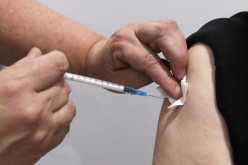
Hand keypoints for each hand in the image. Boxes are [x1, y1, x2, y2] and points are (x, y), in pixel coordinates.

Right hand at [0, 48, 75, 164]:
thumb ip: (19, 68)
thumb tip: (38, 55)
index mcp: (16, 89)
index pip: (58, 64)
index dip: (55, 61)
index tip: (51, 65)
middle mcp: (33, 109)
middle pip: (63, 84)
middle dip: (52, 83)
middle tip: (38, 88)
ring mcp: (43, 129)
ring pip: (69, 103)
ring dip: (59, 101)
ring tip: (41, 103)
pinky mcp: (48, 143)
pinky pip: (67, 122)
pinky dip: (59, 118)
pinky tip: (44, 117)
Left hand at [85, 20, 186, 97]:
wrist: (102, 59)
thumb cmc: (109, 71)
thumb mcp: (122, 82)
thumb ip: (146, 78)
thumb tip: (170, 78)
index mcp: (121, 44)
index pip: (148, 60)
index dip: (165, 76)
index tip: (176, 90)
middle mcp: (133, 30)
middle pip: (162, 33)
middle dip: (178, 56)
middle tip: (181, 76)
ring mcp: (144, 26)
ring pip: (169, 29)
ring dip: (180, 49)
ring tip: (181, 69)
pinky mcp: (152, 28)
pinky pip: (171, 31)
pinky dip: (178, 45)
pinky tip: (178, 59)